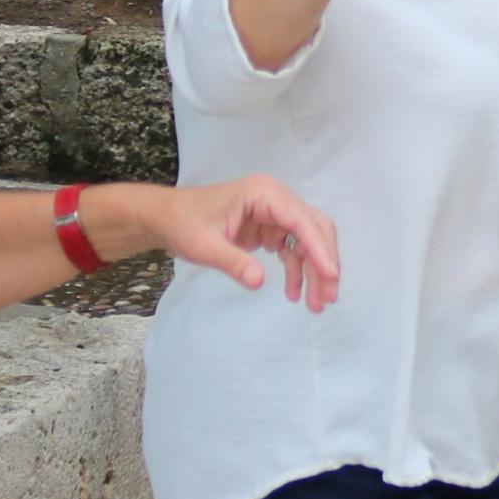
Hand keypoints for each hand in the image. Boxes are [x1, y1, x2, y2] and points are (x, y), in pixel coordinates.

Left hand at [118, 175, 340, 308]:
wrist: (167, 219)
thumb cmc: (183, 224)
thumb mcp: (204, 245)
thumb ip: (232, 262)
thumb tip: (259, 282)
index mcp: (265, 194)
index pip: (302, 221)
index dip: (319, 249)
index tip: (331, 276)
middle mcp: (276, 200)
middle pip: (314, 230)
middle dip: (323, 263)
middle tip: (327, 298)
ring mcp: (275, 214)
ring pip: (308, 242)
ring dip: (314, 271)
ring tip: (315, 304)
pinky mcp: (270, 229)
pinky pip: (293, 250)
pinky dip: (297, 271)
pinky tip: (294, 293)